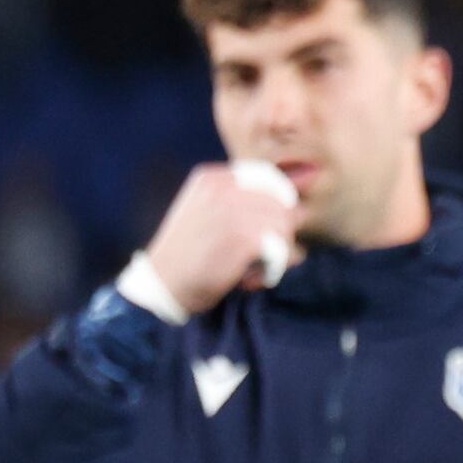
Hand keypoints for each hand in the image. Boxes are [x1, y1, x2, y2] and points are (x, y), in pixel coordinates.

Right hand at [134, 163, 301, 320]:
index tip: (266, 229)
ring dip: (277, 253)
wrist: (162, 285)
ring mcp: (234, 210)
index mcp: (212, 177)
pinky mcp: (245, 237)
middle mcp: (224, 187)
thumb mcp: (207, 214)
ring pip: (286, 227)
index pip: (268, 177)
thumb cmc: (188, 255)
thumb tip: (300, 211)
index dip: (278, 204)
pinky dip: (272, 269)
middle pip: (283, 204)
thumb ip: (243, 204)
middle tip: (257, 255)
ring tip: (250, 268)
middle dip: (279, 232)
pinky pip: (283, 251)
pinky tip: (249, 278)